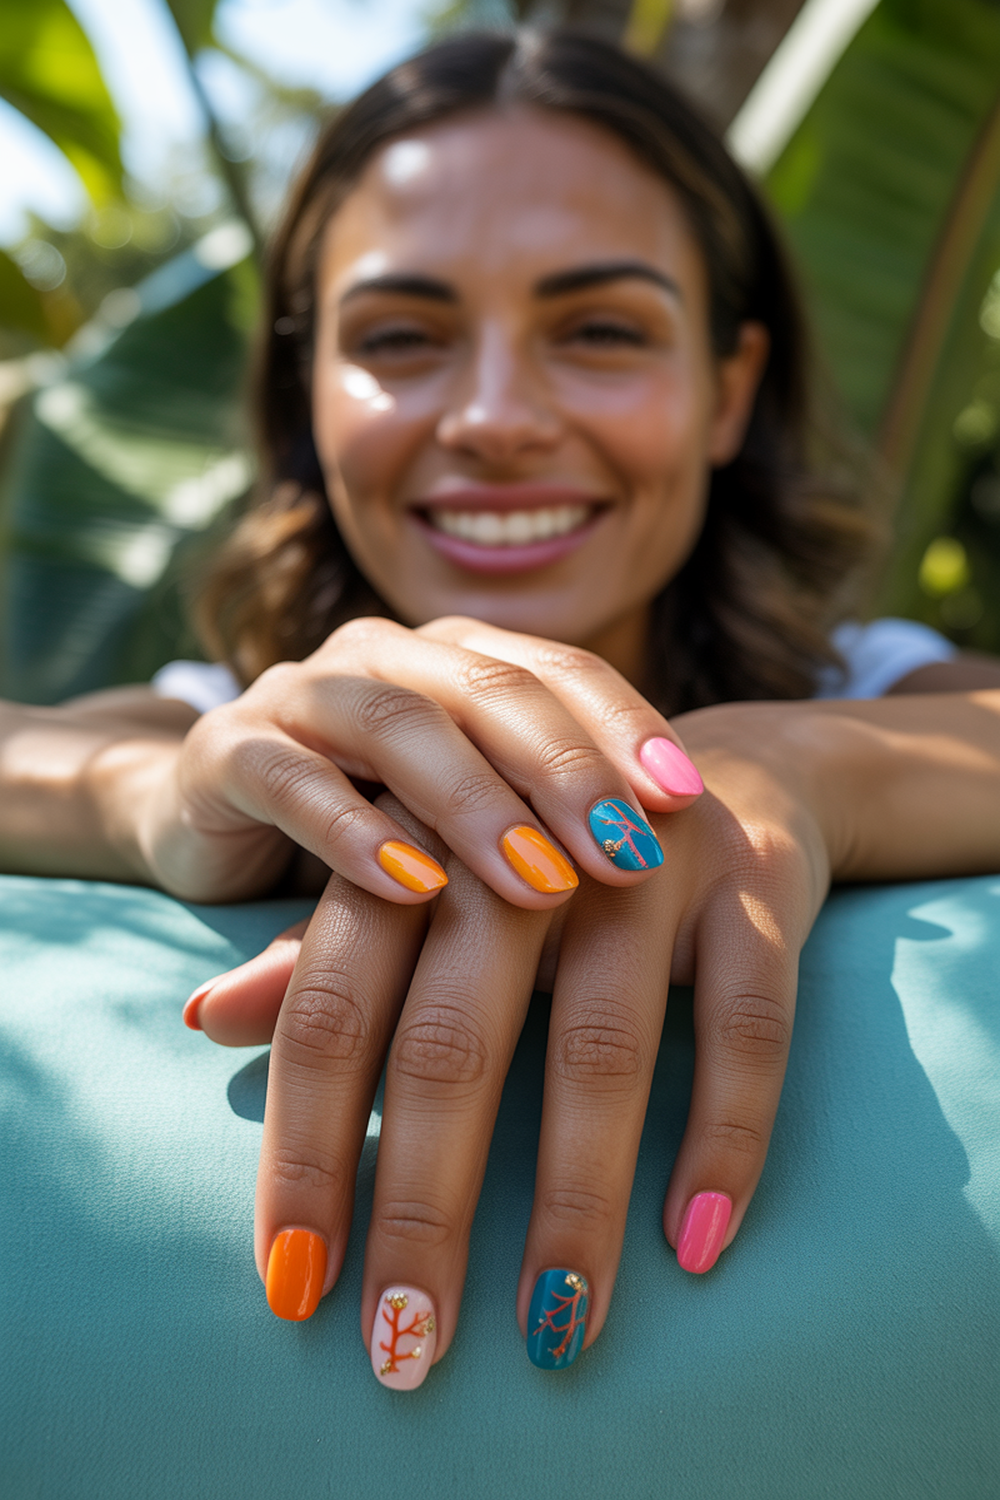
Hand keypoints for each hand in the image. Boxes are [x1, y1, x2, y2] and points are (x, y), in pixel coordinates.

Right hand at [137, 617, 701, 905]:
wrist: (211, 817)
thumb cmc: (370, 823)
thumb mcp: (464, 821)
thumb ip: (543, 819)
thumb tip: (673, 861)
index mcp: (453, 658)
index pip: (560, 669)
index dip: (626, 726)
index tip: (687, 800)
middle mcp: (383, 656)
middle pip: (489, 688)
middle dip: (568, 771)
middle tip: (629, 853)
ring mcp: (300, 694)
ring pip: (397, 723)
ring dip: (474, 803)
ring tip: (540, 880)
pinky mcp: (227, 750)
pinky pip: (293, 778)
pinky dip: (353, 830)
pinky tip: (411, 888)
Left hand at [189, 703, 832, 1383]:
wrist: (717, 770)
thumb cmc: (536, 854)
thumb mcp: (425, 887)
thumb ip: (321, 953)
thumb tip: (206, 1021)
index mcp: (421, 843)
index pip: (334, 1001)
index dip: (306, 1144)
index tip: (293, 1280)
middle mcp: (527, 845)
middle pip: (456, 1032)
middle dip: (423, 1199)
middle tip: (404, 1341)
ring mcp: (651, 864)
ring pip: (605, 1040)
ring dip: (576, 1196)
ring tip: (553, 1325)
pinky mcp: (756, 889)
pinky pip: (749, 1023)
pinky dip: (726, 1133)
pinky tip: (695, 1243)